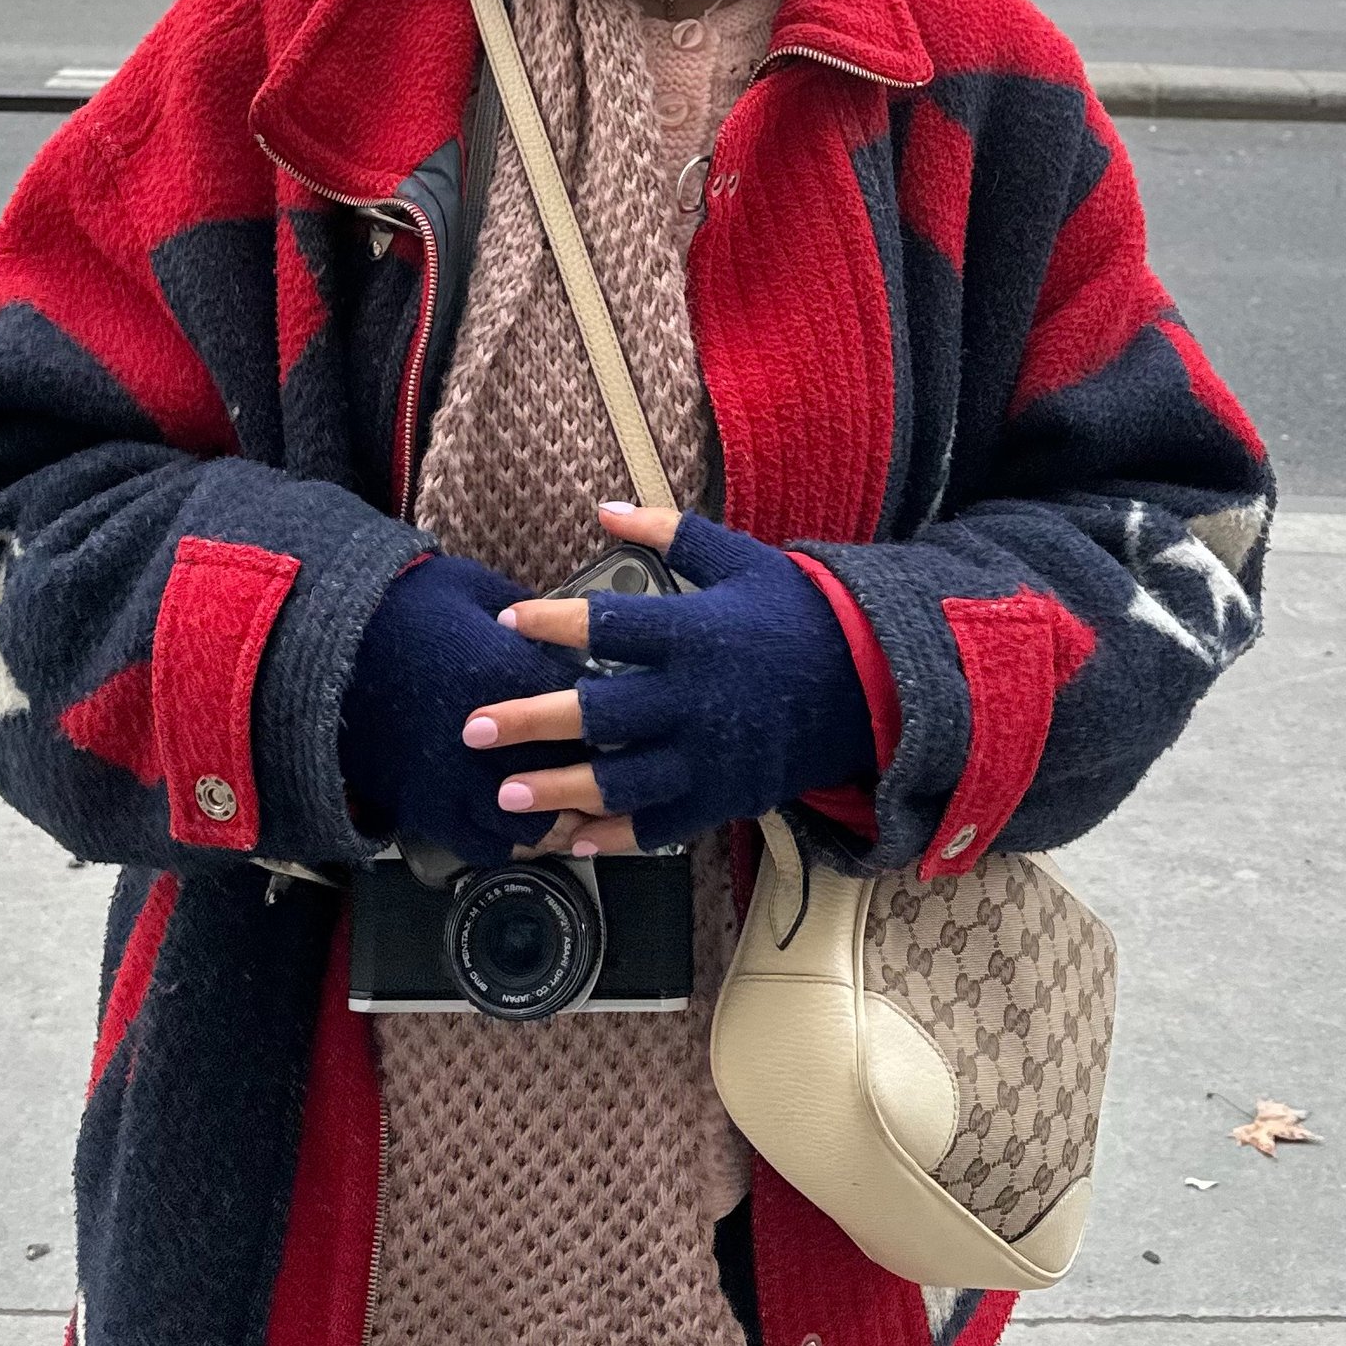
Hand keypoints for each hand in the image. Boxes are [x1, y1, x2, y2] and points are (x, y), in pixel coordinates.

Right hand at [340, 552, 585, 865]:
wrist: (318, 646)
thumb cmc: (395, 606)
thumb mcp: (468, 587)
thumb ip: (522, 610)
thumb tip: (554, 623)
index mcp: (516, 678)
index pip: (589, 712)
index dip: (604, 718)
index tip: (609, 715)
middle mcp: (498, 740)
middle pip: (571, 779)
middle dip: (590, 779)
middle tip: (599, 772)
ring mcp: (460, 780)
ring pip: (532, 825)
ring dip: (553, 820)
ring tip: (563, 809)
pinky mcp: (426, 807)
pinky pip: (482, 845)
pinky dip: (504, 840)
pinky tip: (511, 823)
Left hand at [465, 501, 875, 855]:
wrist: (872, 681)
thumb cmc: (797, 612)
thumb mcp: (740, 559)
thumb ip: (670, 534)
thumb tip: (603, 507)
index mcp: (694, 632)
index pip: (608, 622)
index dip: (552, 620)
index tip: (506, 620)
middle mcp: (694, 697)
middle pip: (598, 712)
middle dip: (530, 721)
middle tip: (473, 728)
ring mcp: (709, 754)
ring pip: (621, 780)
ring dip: (559, 790)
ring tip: (506, 798)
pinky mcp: (725, 795)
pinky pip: (662, 825)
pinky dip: (616, 836)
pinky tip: (572, 838)